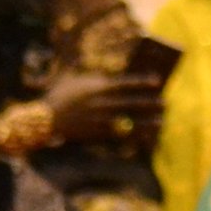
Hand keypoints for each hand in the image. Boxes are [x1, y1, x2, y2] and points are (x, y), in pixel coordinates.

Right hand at [41, 70, 165, 145]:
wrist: (45, 119)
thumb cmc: (61, 94)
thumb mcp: (76, 78)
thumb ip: (95, 75)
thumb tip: (116, 74)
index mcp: (97, 87)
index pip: (125, 83)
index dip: (142, 82)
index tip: (157, 81)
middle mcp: (101, 104)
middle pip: (131, 103)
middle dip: (150, 103)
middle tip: (165, 103)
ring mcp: (100, 120)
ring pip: (129, 121)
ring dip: (147, 121)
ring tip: (161, 121)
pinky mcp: (98, 134)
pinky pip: (121, 135)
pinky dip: (135, 135)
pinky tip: (148, 136)